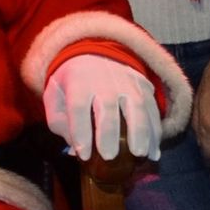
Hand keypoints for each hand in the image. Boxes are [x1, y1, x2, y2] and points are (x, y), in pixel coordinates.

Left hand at [42, 54, 161, 161]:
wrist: (93, 52)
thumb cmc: (71, 82)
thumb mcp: (54, 95)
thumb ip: (59, 121)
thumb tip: (74, 147)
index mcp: (77, 81)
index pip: (78, 106)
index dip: (81, 131)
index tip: (84, 156)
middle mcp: (104, 80)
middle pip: (108, 107)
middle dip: (109, 134)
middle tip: (110, 157)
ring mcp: (127, 82)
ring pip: (137, 106)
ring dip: (140, 132)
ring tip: (139, 155)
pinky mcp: (143, 86)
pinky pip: (152, 109)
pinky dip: (155, 132)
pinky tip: (154, 152)